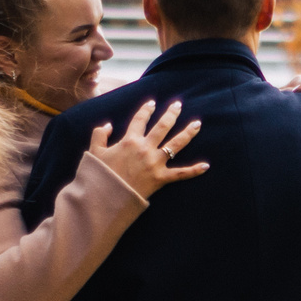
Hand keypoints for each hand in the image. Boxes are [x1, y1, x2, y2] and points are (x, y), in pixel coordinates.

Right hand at [89, 98, 208, 197]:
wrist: (105, 197)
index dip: (146, 110)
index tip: (152, 103)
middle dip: (171, 113)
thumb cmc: (100, 176)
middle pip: (162, 126)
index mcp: (129, 141)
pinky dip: (194, 170)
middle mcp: (145, 148)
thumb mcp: (94, 152)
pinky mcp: (161, 179)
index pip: (140, 120)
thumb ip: (99, 135)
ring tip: (197, 124)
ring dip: (188, 133)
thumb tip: (108, 125)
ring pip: (175, 144)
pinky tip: (206, 166)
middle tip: (179, 104)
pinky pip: (180, 174)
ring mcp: (154, 163)